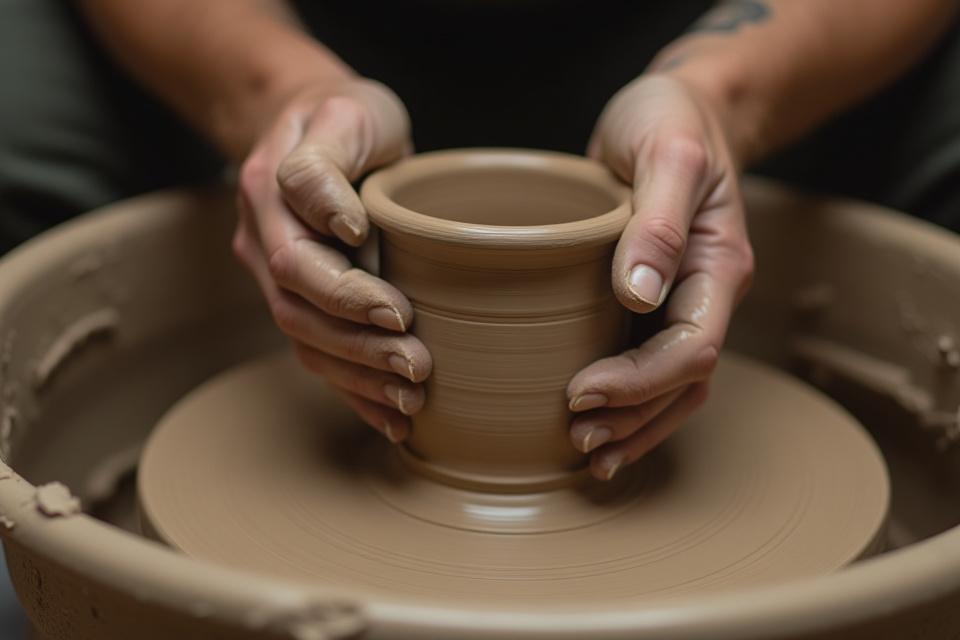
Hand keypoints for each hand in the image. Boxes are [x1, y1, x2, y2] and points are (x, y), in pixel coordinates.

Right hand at [234, 77, 430, 442]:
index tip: (398, 305)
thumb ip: (333, 157)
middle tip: (417, 362)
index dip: (344, 286)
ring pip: (303, 339)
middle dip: (359, 342)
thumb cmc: (345, 117)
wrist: (311, 127)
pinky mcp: (297, 299)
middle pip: (298, 306)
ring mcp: (272, 275)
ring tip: (411, 397)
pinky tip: (392, 418)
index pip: (298, 249)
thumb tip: (347, 225)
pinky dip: (353, 392)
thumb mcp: (348, 111)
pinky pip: (316, 354)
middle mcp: (262, 237)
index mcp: (271, 189)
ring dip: (358, 375)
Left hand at [568, 74, 754, 479]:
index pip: (692, 350)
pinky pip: (649, 365)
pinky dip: (626, 402)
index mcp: (719, 266)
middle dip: (631, 418)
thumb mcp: (666, 153)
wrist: (676, 109)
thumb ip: (658, 219)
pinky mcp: (651, 300)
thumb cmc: (671, 120)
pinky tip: (596, 421)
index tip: (580, 391)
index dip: (639, 382)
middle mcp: (706, 294)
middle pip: (682, 384)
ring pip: (670, 388)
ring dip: (631, 424)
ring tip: (583, 449)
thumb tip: (639, 293)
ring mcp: (681, 301)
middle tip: (575, 437)